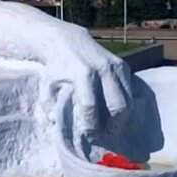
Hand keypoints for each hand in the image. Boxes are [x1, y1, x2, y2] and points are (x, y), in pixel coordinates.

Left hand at [41, 26, 134, 150]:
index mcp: (83, 75)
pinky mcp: (123, 65)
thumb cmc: (56, 67)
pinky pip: (130, 90)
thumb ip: (49, 104)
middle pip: (118, 106)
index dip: (91, 125)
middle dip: (113, 124)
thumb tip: (56, 120)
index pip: (91, 107)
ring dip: (122, 116)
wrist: (67, 41)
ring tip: (111, 125)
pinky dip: (125, 103)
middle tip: (105, 133)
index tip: (89, 135)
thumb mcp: (46, 85)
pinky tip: (114, 110)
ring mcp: (115, 66)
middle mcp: (103, 70)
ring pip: (129, 100)